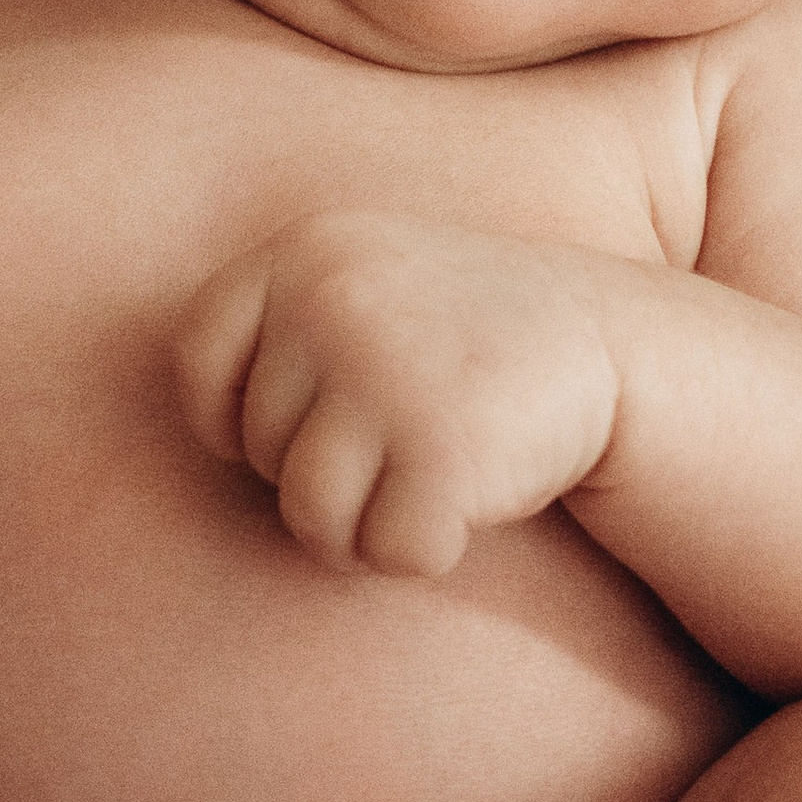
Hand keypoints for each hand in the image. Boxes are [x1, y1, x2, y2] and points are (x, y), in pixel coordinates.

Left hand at [176, 212, 621, 578]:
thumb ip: (276, 321)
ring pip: (312, 517)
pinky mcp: (441, 447)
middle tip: (411, 440)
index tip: (297, 429)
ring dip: (368, 527)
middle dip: (328, 475)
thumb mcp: (365, 282)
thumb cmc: (469, 336)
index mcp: (305, 251)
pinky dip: (429, 549)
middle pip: (263, 452)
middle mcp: (331, 298)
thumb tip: (182, 426)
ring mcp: (384, 370)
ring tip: (432, 473)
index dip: (232, 418)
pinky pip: (389, 550)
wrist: (619, 347)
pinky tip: (476, 494)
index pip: (197, 359)